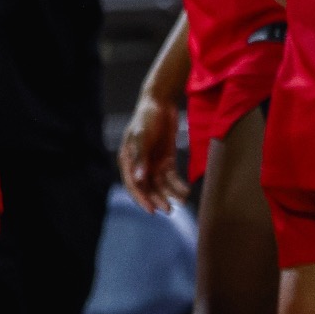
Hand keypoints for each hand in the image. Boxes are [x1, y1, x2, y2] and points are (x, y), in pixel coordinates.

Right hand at [120, 93, 188, 213]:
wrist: (161, 102)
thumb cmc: (146, 118)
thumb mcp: (142, 137)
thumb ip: (140, 158)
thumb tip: (139, 180)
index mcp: (128, 160)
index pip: (133, 184)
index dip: (141, 198)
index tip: (152, 210)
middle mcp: (140, 164)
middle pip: (148, 187)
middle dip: (158, 199)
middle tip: (170, 210)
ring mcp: (153, 162)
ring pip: (161, 184)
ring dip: (170, 194)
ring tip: (182, 200)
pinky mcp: (166, 159)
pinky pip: (171, 177)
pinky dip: (178, 185)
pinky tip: (185, 190)